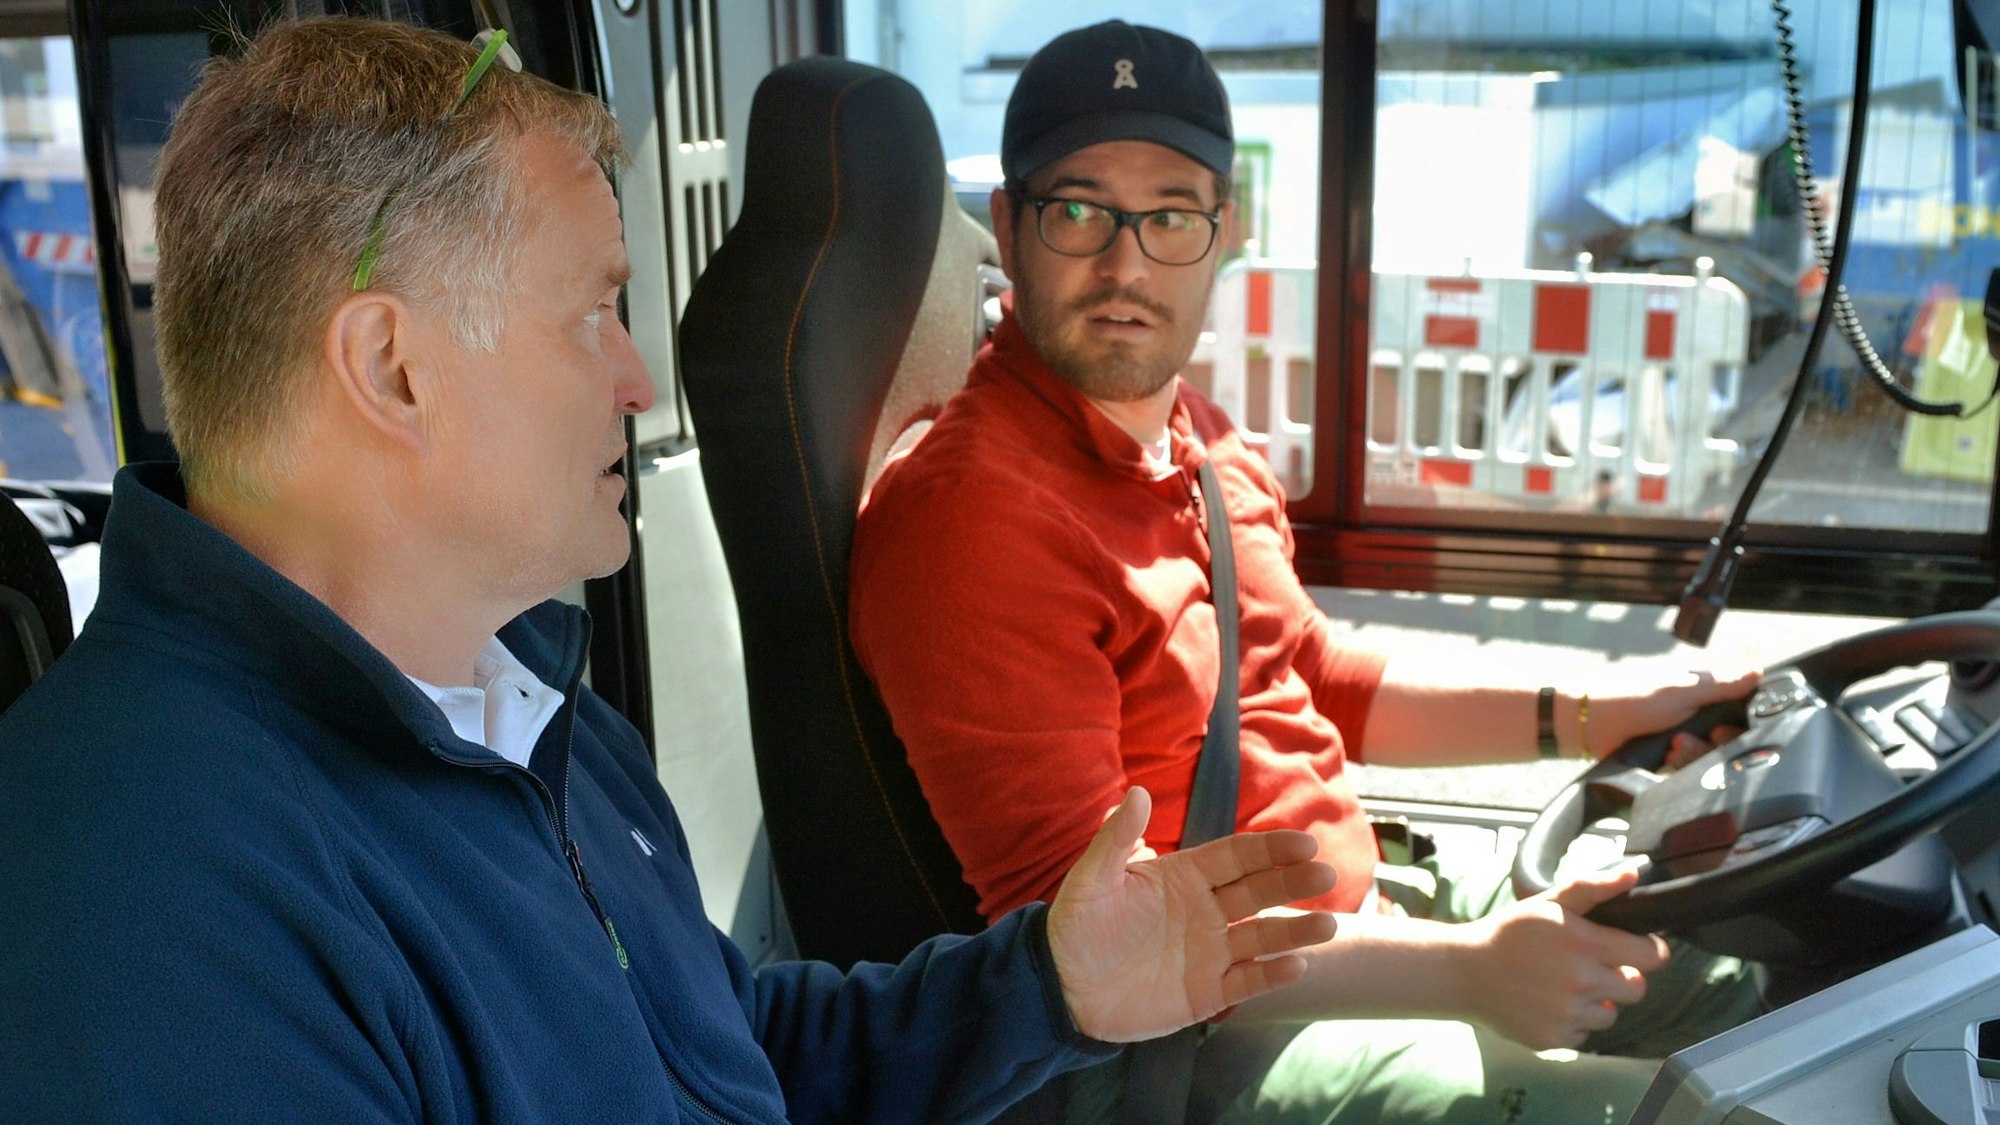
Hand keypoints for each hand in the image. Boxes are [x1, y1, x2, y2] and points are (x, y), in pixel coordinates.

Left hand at [1047, 787, 1337, 1042]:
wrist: (1062, 987)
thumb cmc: (1077, 926)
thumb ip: (1116, 839)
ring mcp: (1210, 952)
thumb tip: (1136, 791)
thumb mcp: (1092, 879)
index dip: (1270, 849)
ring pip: (1262, 936)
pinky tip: (1296, 966)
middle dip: (1292, 882)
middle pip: (1259, 891)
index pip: (1237, 857)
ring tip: (1327, 925)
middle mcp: (1205, 911)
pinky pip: (1247, 981)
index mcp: (1184, 877)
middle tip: (1324, 874)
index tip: (1304, 842)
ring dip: (1295, 930)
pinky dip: (1272, 975)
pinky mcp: (1206, 992)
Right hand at [1456, 866, 1669, 1048]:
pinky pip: (1584, 1033)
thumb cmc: (1508, 933)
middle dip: (1623, 977)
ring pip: (1611, 1014)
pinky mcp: (1555, 1038)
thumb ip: (1592, 887)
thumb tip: (1633, 874)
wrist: (1463, 971)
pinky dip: (1572, 1021)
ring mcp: (1569, 1014)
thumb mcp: (1548, 902)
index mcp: (1586, 944)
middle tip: (1595, 967)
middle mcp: (1583, 982)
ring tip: (1566, 985)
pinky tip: (1548, 1002)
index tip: (1636, 948)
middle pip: (1637, 989)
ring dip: (1597, 1002)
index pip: (1651, 956)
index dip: (1649, 950)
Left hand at [1580, 665, 1758, 761]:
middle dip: (1706, 747)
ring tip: (1669, 751)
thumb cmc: (1629, 697)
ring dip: (1688, 758)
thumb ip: (1720, 686)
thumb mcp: (1680, 690)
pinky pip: (1682, 774)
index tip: (1720, 733)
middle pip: (1720, 744)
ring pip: (1702, 761)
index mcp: (1697, 694)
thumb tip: (1758, 671)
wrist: (1583, 724)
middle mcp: (1689, 718)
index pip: (1735, 715)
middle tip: (1684, 743)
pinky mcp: (1660, 760)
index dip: (1734, 729)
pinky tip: (1662, 763)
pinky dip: (1675, 771)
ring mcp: (1674, 740)